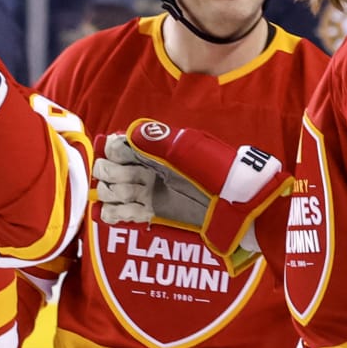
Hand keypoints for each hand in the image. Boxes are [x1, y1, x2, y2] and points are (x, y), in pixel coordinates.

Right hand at [92, 119, 284, 262]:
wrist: (236, 205)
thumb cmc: (214, 172)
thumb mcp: (186, 150)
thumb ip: (156, 141)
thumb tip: (129, 133)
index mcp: (154, 149)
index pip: (118, 146)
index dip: (113, 151)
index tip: (119, 158)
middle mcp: (148, 169)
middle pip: (109, 169)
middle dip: (112, 175)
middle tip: (129, 182)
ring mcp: (149, 191)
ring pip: (111, 191)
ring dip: (113, 194)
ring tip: (133, 199)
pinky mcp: (152, 212)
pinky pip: (121, 213)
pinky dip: (113, 214)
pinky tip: (118, 214)